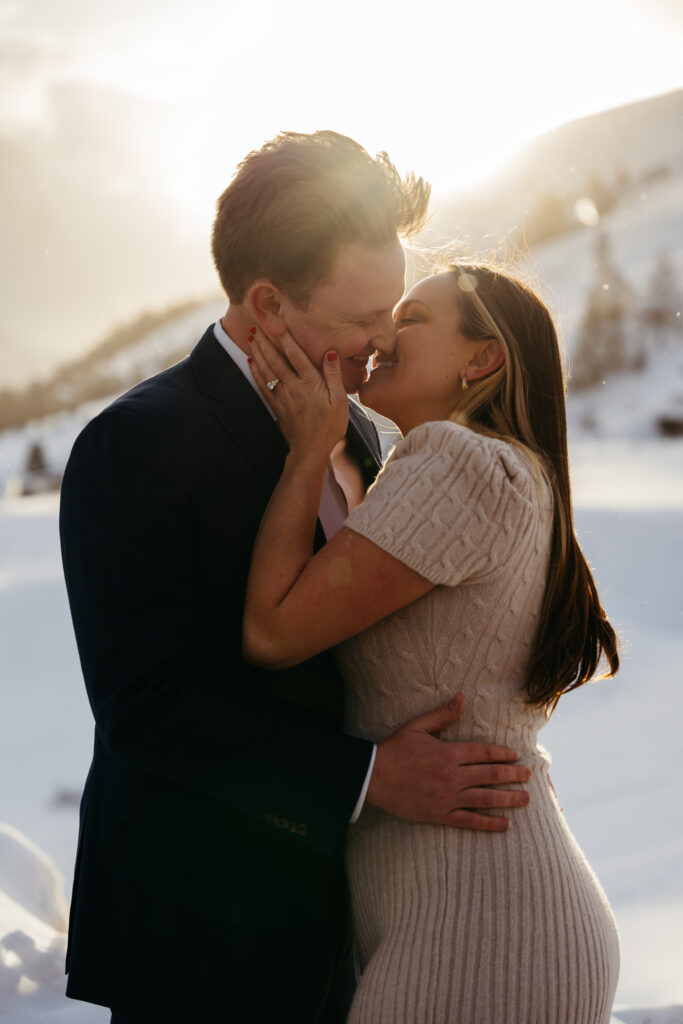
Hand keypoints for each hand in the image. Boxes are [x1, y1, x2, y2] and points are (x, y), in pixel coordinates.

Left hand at [248, 327, 348, 458]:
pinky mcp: (276, 406)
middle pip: (276, 360)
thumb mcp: (340, 400)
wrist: (311, 450)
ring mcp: (282, 396)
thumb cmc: (330, 425)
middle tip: (256, 326)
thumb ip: (333, 374)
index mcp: (310, 383)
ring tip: (251, 338)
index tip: (278, 322)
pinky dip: (256, 372)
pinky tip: (251, 362)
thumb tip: (330, 352)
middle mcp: (293, 387)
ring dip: (258, 353)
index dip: (286, 338)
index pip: (296, 355)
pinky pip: (263, 385)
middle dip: (265, 342)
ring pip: (267, 370)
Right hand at [367, 694, 531, 831]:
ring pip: (486, 799)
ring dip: (508, 799)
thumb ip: (443, 715)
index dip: (504, 754)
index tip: (516, 756)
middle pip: (491, 775)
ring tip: (525, 799)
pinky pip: (470, 821)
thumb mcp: (417, 726)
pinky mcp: (440, 814)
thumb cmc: (395, 750)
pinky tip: (505, 824)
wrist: (373, 778)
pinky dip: (489, 823)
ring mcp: (448, 797)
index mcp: (449, 753)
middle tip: (528, 776)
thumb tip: (462, 698)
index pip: (484, 753)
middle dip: (513, 775)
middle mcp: (453, 776)